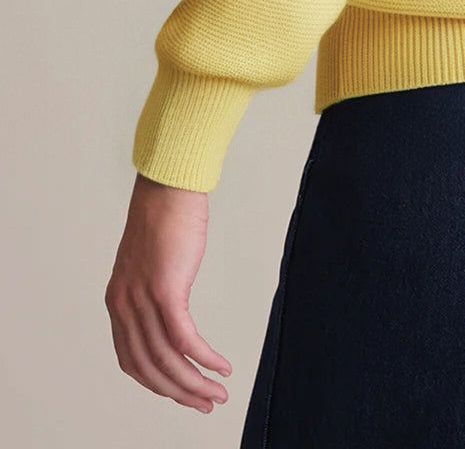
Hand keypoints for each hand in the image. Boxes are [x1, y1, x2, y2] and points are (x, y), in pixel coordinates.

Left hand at [105, 171, 231, 413]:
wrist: (167, 186)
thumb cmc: (164, 215)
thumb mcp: (149, 261)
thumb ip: (152, 289)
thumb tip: (169, 310)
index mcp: (117, 302)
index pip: (132, 361)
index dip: (157, 384)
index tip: (182, 393)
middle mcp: (123, 307)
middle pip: (150, 369)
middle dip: (179, 393)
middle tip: (205, 404)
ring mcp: (142, 301)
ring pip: (168, 360)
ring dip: (195, 383)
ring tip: (217, 393)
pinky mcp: (166, 291)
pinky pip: (185, 339)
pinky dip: (204, 359)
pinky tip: (221, 366)